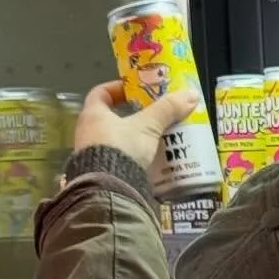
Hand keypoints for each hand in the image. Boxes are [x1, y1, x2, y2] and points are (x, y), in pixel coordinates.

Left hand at [73, 79, 199, 173]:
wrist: (108, 189)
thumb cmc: (122, 148)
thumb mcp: (147, 127)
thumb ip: (167, 111)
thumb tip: (191, 94)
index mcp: (93, 114)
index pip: (101, 93)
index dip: (117, 89)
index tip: (134, 92)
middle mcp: (87, 132)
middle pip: (109, 118)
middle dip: (130, 118)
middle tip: (151, 119)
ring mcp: (91, 155)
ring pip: (114, 141)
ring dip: (132, 141)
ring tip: (154, 143)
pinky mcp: (99, 174)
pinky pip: (117, 161)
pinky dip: (131, 160)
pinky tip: (147, 165)